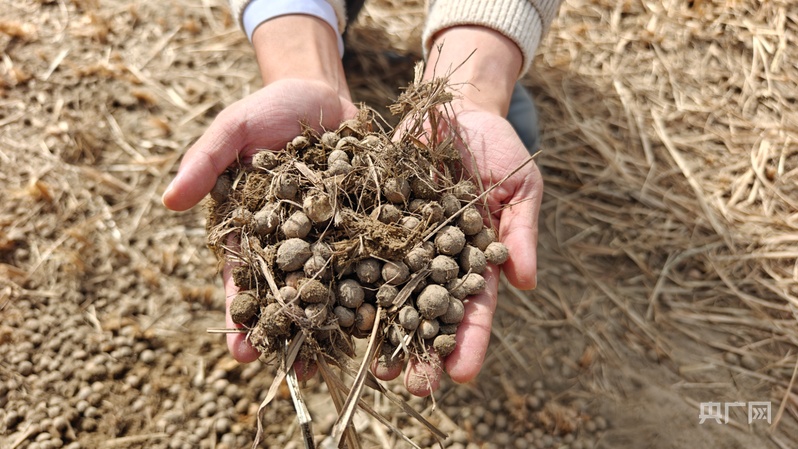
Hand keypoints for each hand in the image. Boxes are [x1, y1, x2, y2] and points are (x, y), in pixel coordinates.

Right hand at [162, 16, 356, 362]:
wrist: (324, 95)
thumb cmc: (269, 110)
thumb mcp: (234, 128)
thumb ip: (205, 160)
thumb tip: (168, 200)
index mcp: (256, 230)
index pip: (244, 278)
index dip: (242, 313)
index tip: (240, 349)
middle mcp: (296, 241)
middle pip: (292, 292)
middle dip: (293, 332)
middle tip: (297, 372)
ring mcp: (335, 236)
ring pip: (336, 284)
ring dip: (340, 321)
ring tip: (346, 358)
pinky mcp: (372, 224)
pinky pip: (377, 255)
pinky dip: (381, 281)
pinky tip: (391, 312)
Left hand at [374, 26, 542, 395]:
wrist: (451, 109)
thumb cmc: (496, 148)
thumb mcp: (519, 186)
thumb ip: (520, 232)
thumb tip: (528, 283)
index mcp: (474, 259)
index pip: (474, 308)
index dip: (469, 341)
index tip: (461, 375)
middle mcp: (434, 260)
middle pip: (427, 313)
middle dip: (421, 351)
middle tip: (411, 386)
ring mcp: (400, 244)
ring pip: (387, 293)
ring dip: (379, 330)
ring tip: (371, 364)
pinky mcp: (370, 221)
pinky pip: (355, 252)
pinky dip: (345, 280)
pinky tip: (334, 309)